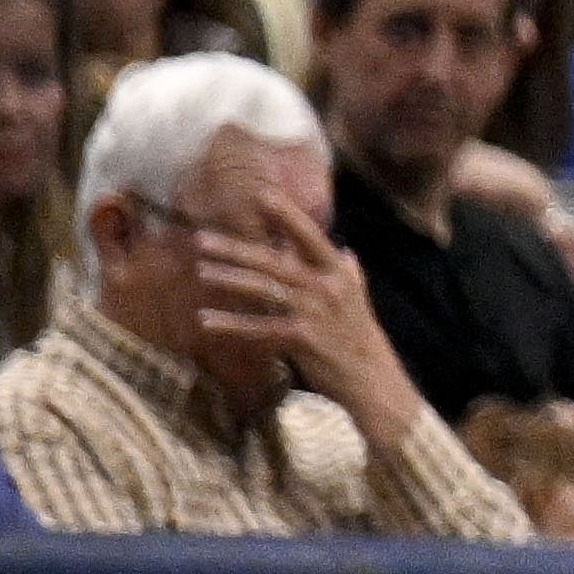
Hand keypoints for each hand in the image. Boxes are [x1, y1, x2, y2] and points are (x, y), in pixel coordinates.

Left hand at [194, 194, 423, 449]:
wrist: (373, 379)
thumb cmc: (361, 338)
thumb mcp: (359, 299)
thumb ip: (350, 273)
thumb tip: (345, 250)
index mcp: (339, 273)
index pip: (311, 236)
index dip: (287, 215)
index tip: (261, 193)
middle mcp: (328, 287)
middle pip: (275, 261)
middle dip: (236, 249)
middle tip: (201, 239)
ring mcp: (315, 312)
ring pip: (265, 290)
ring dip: (230, 280)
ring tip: (201, 272)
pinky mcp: (303, 339)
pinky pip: (260, 328)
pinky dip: (232, 325)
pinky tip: (206, 320)